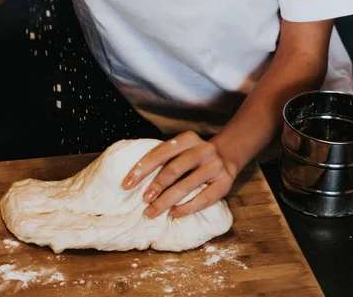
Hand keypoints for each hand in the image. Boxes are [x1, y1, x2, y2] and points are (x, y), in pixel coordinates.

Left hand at [122, 131, 237, 217]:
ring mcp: (216, 165)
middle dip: (156, 185)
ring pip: (187, 185)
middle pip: (174, 168)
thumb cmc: (192, 158)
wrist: (225, 158)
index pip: (160, 152)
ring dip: (166, 200)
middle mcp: (204, 149)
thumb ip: (162, 158)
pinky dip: (186, 207)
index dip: (142, 168)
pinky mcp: (225, 182)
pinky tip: (173, 213)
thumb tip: (133, 179)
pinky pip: (204, 198)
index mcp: (188, 138)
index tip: (127, 184)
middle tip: (144, 200)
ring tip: (152, 211)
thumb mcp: (180, 151)